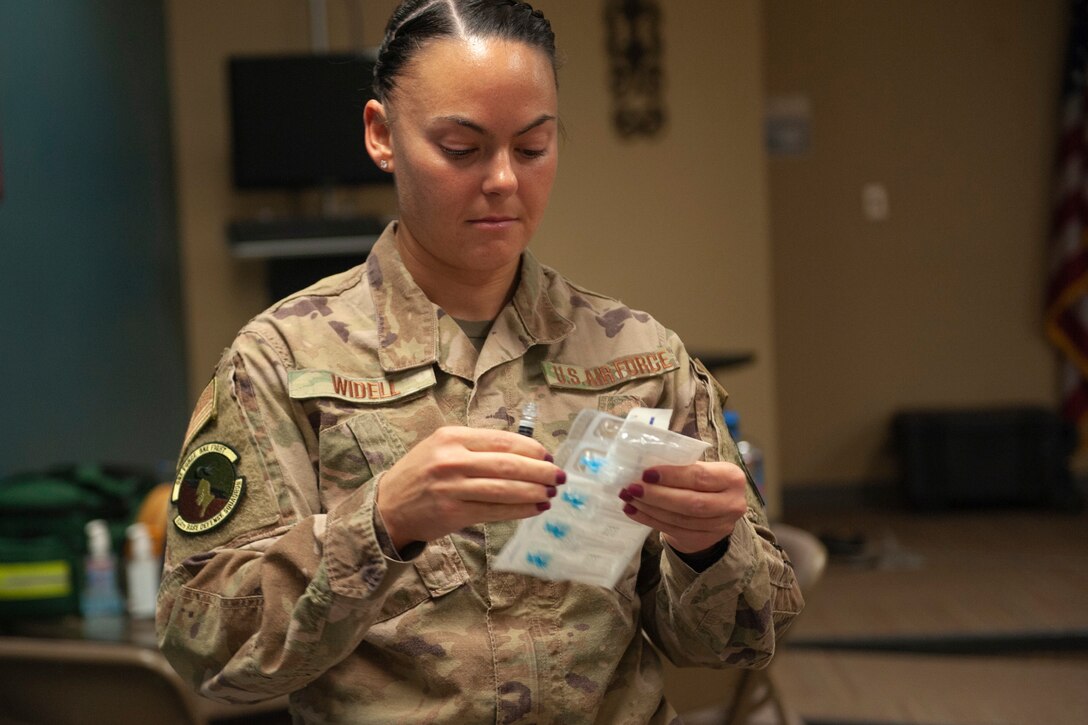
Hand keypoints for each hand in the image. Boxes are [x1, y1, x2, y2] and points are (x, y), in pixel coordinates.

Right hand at [377, 426, 564, 549]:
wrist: (388, 507)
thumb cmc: (420, 475)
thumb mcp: (441, 448)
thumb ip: (476, 448)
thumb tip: (523, 455)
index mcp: (451, 437)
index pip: (501, 440)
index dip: (530, 449)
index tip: (548, 455)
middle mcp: (451, 459)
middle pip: (508, 464)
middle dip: (539, 470)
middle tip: (559, 476)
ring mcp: (452, 487)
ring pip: (505, 488)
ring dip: (534, 491)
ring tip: (551, 493)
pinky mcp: (454, 513)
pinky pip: (495, 510)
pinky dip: (519, 510)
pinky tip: (535, 508)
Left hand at [618, 461, 747, 553]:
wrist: (714, 512)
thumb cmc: (702, 482)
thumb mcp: (701, 468)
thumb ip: (681, 466)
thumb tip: (644, 463)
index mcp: (732, 478)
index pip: (700, 477)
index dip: (672, 476)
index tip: (646, 473)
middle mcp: (732, 504)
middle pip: (691, 502)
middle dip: (658, 495)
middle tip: (633, 488)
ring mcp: (720, 526)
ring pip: (680, 519)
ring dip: (650, 508)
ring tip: (629, 498)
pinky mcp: (705, 540)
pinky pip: (673, 530)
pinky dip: (650, 520)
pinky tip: (634, 511)